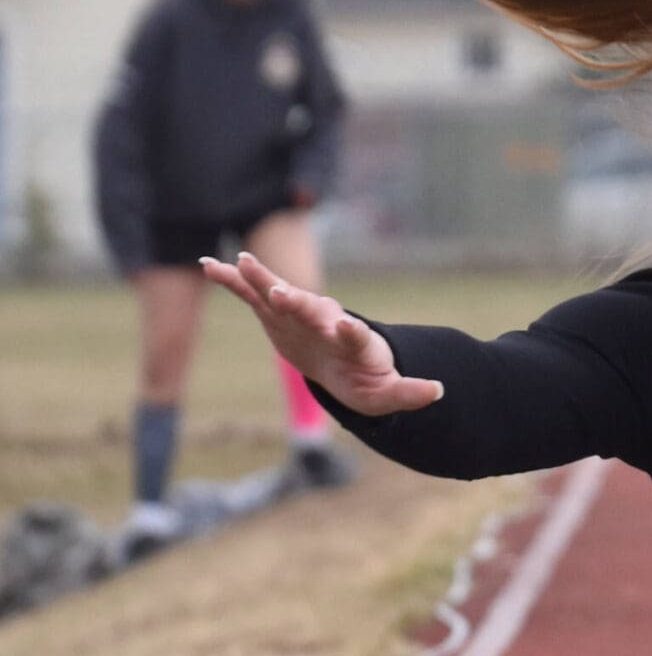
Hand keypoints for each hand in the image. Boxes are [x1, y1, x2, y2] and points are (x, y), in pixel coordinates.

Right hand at [199, 250, 443, 417]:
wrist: (345, 360)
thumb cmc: (368, 378)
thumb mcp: (389, 393)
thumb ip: (409, 392)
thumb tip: (439, 391)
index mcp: (355, 343)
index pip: (356, 336)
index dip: (351, 331)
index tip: (346, 325)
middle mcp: (327, 321)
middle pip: (313, 311)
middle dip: (298, 303)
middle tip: (282, 293)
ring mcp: (300, 314)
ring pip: (280, 294)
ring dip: (262, 281)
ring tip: (242, 262)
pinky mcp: (276, 313)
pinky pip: (252, 295)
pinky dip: (233, 281)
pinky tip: (208, 265)